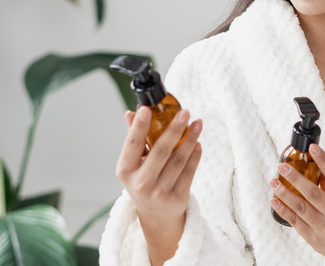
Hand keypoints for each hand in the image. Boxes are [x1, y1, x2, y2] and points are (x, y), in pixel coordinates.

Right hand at [115, 107, 202, 264]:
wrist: (155, 215)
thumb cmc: (144, 181)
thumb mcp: (134, 164)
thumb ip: (135, 139)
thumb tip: (131, 113)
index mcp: (125, 171)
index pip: (132, 144)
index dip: (139, 126)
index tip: (146, 108)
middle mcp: (141, 183)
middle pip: (161, 150)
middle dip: (174, 129)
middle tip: (185, 112)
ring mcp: (159, 192)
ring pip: (179, 160)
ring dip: (190, 139)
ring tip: (197, 123)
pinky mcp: (177, 198)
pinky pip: (189, 171)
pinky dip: (195, 155)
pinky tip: (198, 142)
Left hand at [269, 144, 324, 265]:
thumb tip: (313, 161)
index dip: (324, 161)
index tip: (312, 148)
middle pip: (314, 193)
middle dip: (296, 178)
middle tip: (282, 167)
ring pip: (301, 208)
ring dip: (284, 193)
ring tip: (273, 181)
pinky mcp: (312, 238)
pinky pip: (294, 221)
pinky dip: (282, 209)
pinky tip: (274, 199)